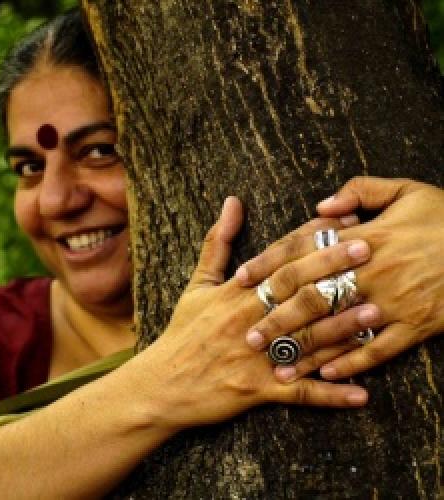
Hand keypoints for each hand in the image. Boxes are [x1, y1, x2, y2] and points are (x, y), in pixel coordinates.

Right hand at [138, 197, 371, 431]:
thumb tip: (231, 202)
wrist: (161, 384)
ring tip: (374, 313)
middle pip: (294, 289)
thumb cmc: (182, 332)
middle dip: (331, 269)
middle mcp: (248, 320)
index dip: (310, 239)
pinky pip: (298, 392)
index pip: (278, 259)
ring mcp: (255, 356)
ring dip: (340, 327)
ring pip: (303, 339)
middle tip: (367, 250)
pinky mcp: (257, 389)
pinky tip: (360, 394)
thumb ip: (216, 244)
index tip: (341, 222)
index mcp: (235, 293)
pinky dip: (329, 395)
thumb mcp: (197, 284)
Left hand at [242, 176, 443, 382]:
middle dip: (277, 317)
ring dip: (305, 349)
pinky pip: (378, 350)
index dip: (268, 264)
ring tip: (277, 367)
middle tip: (248, 335)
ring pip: (339, 330)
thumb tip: (321, 207)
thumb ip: (360, 191)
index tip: (240, 278)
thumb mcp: (406, 190)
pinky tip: (325, 374)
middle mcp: (372, 272)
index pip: (302, 251)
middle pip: (312, 296)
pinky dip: (351, 364)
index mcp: (364, 238)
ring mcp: (394, 302)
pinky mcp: (416, 326)